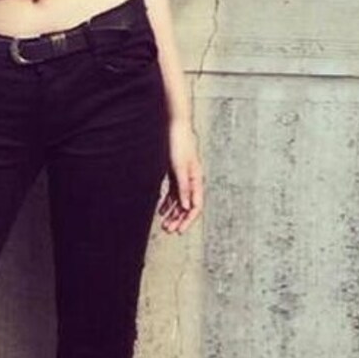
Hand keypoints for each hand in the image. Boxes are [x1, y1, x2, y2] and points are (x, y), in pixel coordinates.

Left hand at [158, 119, 202, 234]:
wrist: (176, 127)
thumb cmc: (180, 144)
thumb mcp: (180, 167)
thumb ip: (184, 187)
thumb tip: (187, 207)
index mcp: (196, 180)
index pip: (195, 206)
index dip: (188, 220)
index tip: (179, 230)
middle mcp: (192, 181)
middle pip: (187, 206)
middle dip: (179, 220)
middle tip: (168, 230)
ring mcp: (184, 178)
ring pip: (180, 201)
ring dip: (173, 213)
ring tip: (164, 224)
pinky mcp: (176, 174)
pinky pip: (174, 193)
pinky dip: (168, 202)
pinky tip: (162, 210)